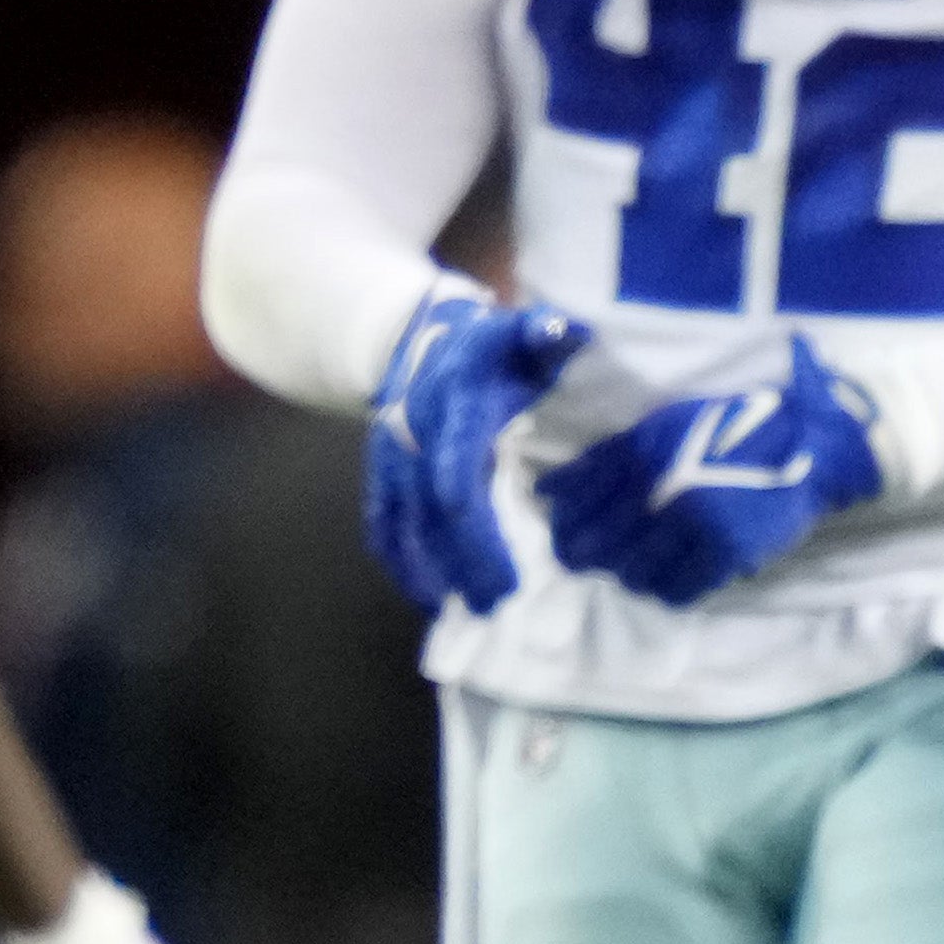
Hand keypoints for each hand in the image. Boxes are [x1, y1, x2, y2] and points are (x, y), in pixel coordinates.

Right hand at [365, 286, 584, 614]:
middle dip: (463, 562)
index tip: (511, 571)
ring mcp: (390, 456)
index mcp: (454, 402)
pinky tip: (429, 599)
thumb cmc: (494, 344)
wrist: (423, 335)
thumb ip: (547, 334)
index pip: (456, 476)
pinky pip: (381, 525)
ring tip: (471, 611)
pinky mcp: (379, 473)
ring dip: (432, 573)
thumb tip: (565, 332)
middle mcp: (413, 432)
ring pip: (402, 525)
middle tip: (500, 605)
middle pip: (430, 513)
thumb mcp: (524, 332)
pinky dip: (401, 565)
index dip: (478, 529)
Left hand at [537, 338, 893, 602]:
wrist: (801, 440)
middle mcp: (662, 491)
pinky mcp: (725, 552)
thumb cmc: (723, 430)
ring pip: (635, 576)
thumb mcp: (659, 428)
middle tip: (598, 562)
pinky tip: (673, 576)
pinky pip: (677, 591)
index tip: (566, 541)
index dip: (565, 531)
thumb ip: (603, 459)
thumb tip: (547, 492)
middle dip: (591, 560)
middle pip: (601, 549)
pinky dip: (668, 589)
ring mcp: (695, 525)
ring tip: (642, 566)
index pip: (579, 506)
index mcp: (642, 455)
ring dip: (632, 576)